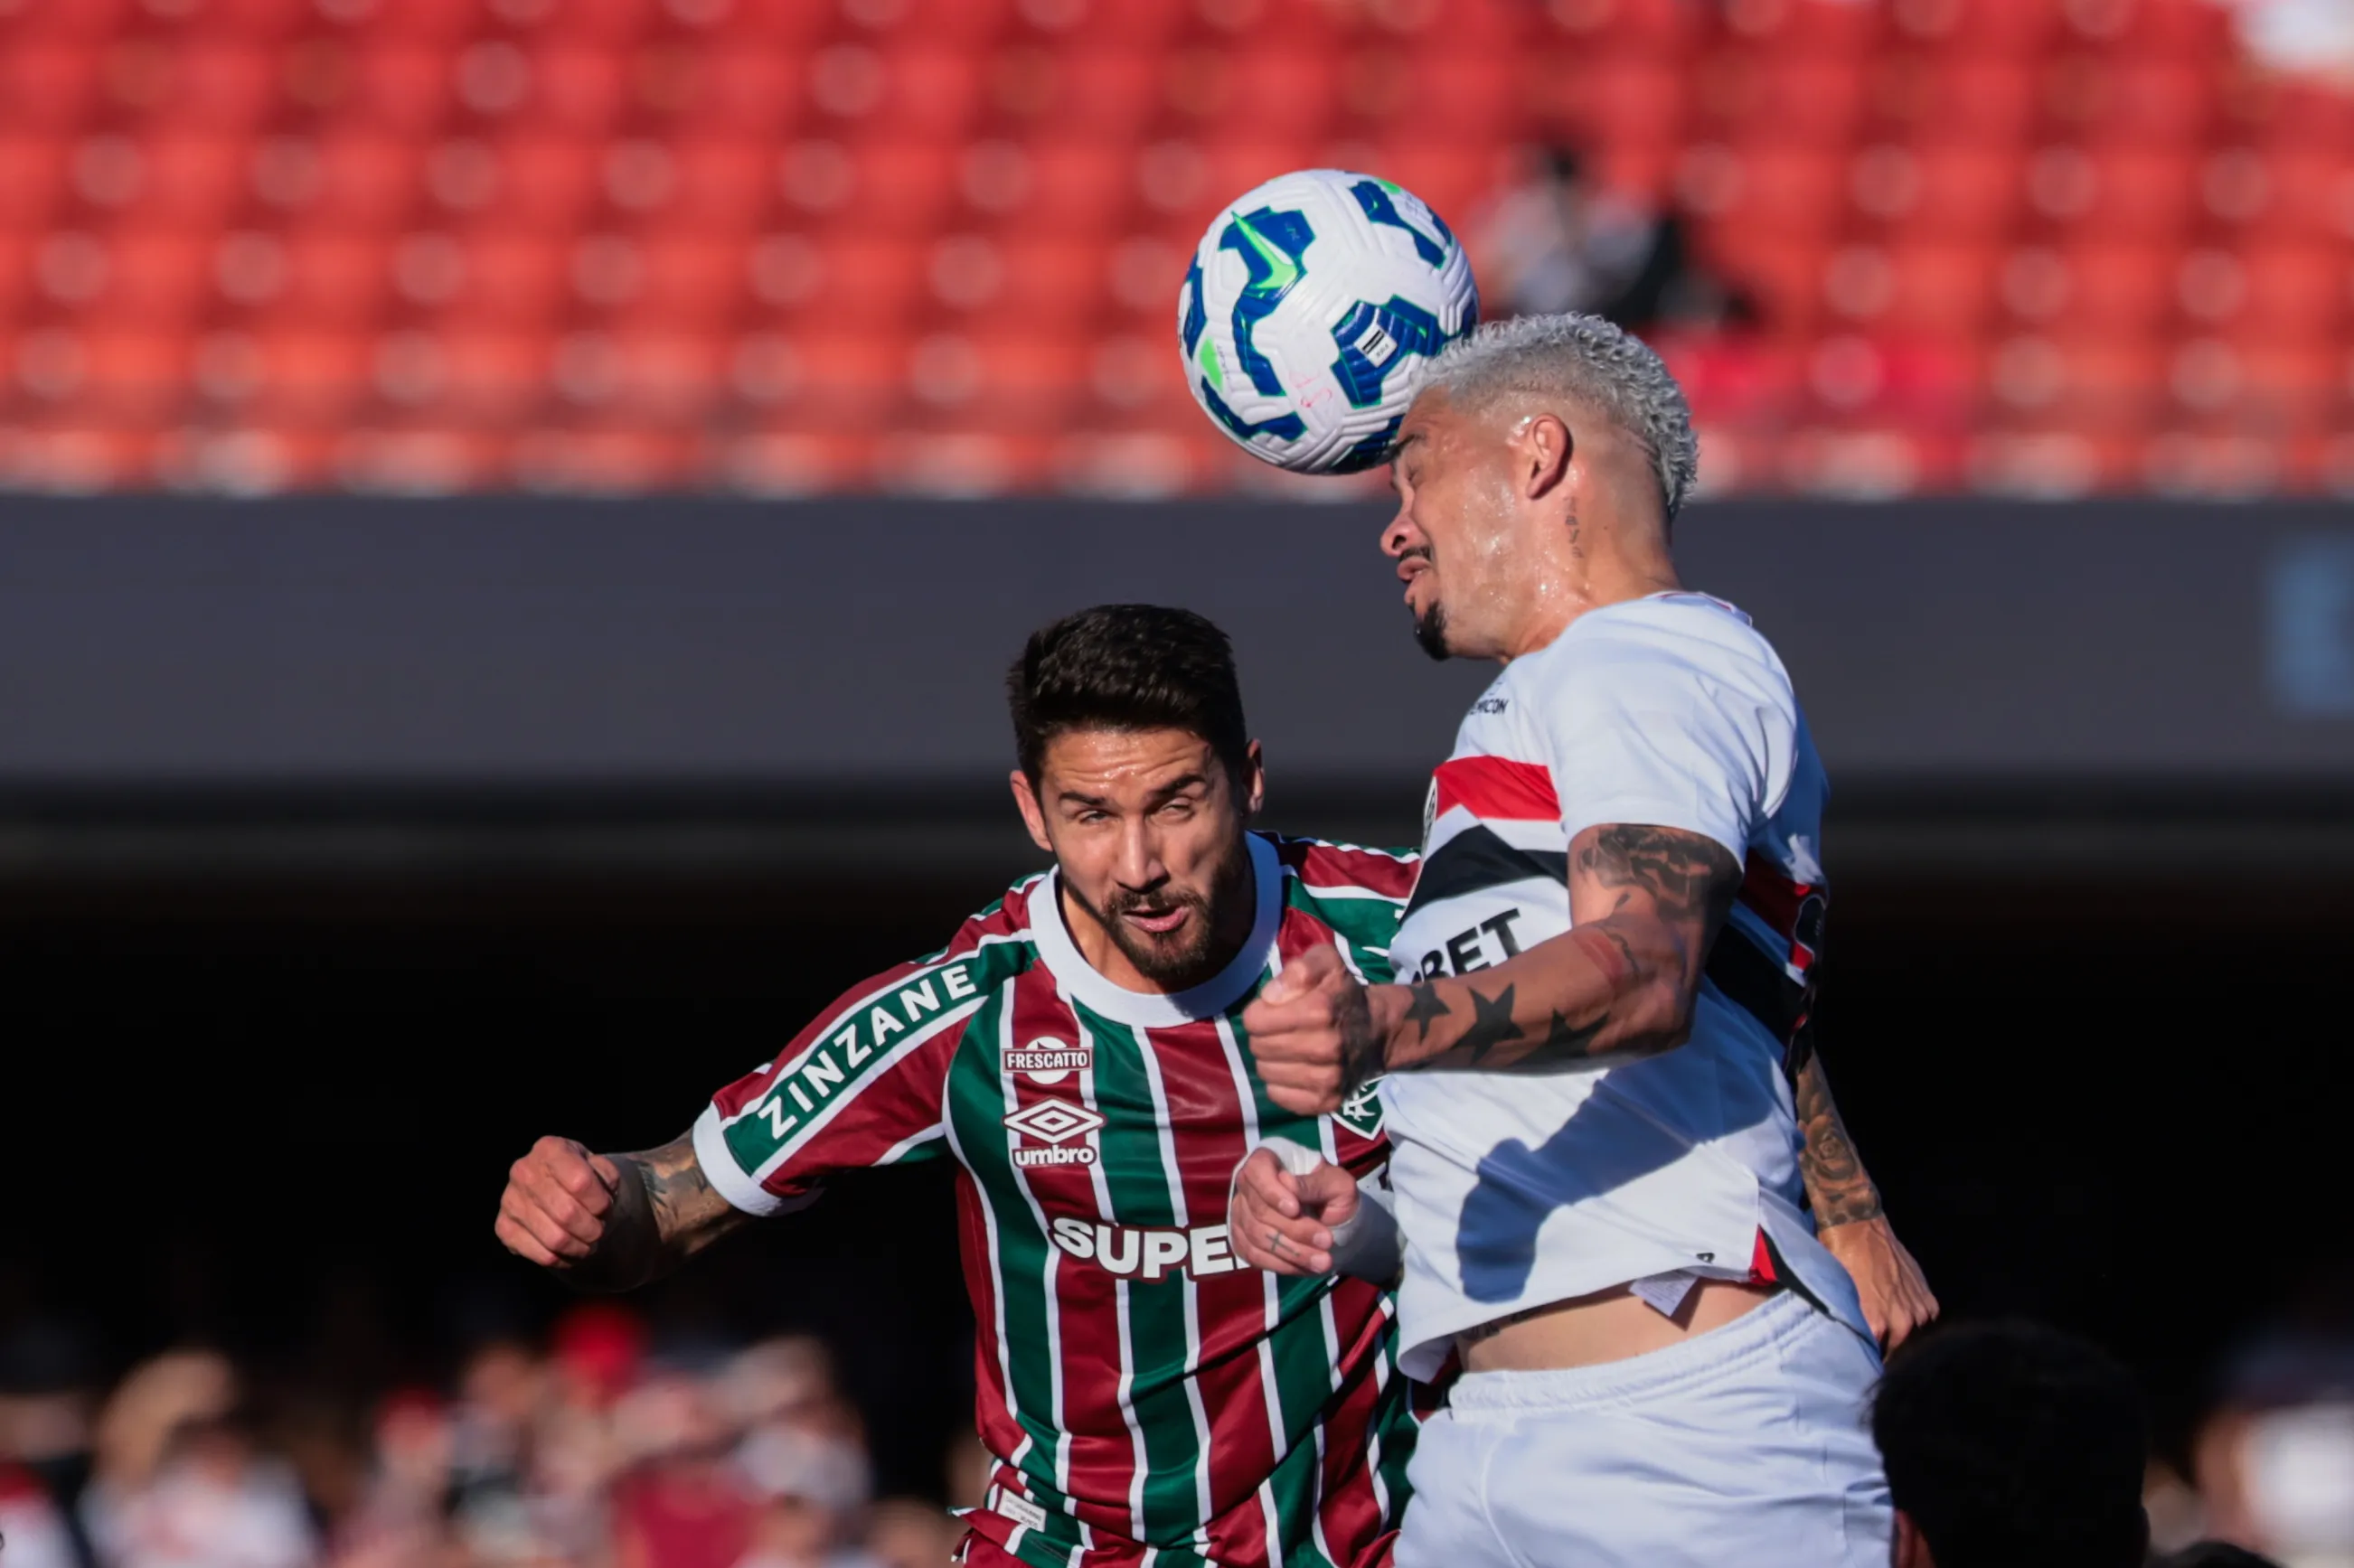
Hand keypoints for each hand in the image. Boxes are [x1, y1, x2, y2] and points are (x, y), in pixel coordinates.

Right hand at [496, 1135, 622, 1267]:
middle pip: (567, 1213)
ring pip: (555, 1238)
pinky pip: (539, 1254)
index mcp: (549, 1149)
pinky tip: (571, 1252)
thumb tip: (603, 1193)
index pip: (580, 1182)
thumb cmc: (579, 1174)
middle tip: (599, 1231)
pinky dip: (562, 1259)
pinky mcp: (503, 1227)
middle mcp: (523, 1171)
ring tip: (588, 1243)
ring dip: (579, 1247)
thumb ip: (605, 1175)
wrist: (552, 1185)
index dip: (600, 1202)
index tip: (606, 1208)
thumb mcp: (597, 1165)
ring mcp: (509, 1200)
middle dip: (592, 1229)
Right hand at [1228, 1146, 1362, 1274]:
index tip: (1295, 1209)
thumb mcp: (1337, 1183)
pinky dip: (1281, 1264)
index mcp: (1269, 1159)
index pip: (1256, 1170)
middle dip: (1295, 1230)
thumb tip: (1287, 1183)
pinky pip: (1253, 1255)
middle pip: (1260, 1210)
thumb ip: (1314, 1183)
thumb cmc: (1334, 1193)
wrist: (1335, 1222)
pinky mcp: (1242, 1239)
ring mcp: (1241, 1212)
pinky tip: (1305, 1267)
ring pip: (1257, 1236)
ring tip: (1323, 1261)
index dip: (1271, 1191)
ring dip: (1292, 1252)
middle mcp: (1248, 1184)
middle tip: (1327, 1241)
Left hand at [1242, 944, 1389, 1115]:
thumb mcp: (1326, 962)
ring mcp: (1328, 1079)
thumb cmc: (1343, 994)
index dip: (1258, 1012)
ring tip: (1288, 1049)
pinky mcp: (1327, 1101)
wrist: (1378, 1032)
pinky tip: (1294, 1069)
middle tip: (1280, 1030)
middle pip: (1258, 1047)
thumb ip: (1298, 970)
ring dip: (1271, 1060)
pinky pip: (1279, 1096)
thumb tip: (1270, 997)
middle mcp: (1325, 1048)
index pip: (1255, 1021)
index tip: (1273, 1010)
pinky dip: (1279, 1083)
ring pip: (1266, 1072)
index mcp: (1320, 1011)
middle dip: (1263, 1036)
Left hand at [1819, 1215, 1938, 1351]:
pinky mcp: (1927, 1297)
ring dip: (1904, 1339)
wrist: (1858, 1226)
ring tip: (1890, 1337)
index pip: (1875, 1359)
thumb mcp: (1835, 1296)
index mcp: (1876, 1323)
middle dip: (1888, 1356)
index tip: (1863, 1366)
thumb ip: (1849, 1324)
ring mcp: (1918, 1309)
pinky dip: (1916, 1322)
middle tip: (1876, 1354)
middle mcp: (1901, 1320)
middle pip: (1898, 1353)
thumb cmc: (1839, 1259)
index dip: (1869, 1363)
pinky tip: (1903, 1318)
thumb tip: (1849, 1344)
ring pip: (1913, 1339)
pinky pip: (1926, 1320)